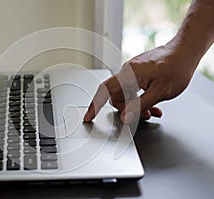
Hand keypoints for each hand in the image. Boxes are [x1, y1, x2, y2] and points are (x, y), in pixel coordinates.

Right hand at [84, 41, 198, 123]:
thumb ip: (140, 106)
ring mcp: (133, 71)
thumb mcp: (160, 92)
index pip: (105, 91)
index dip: (94, 105)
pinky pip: (133, 89)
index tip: (88, 117)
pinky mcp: (139, 72)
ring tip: (154, 111)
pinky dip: (141, 98)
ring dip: (137, 105)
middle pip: (117, 96)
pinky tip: (154, 103)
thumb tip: (125, 117)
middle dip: (127, 109)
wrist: (186, 50)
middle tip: (144, 116)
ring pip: (127, 94)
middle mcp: (127, 71)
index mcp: (129, 74)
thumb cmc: (177, 67)